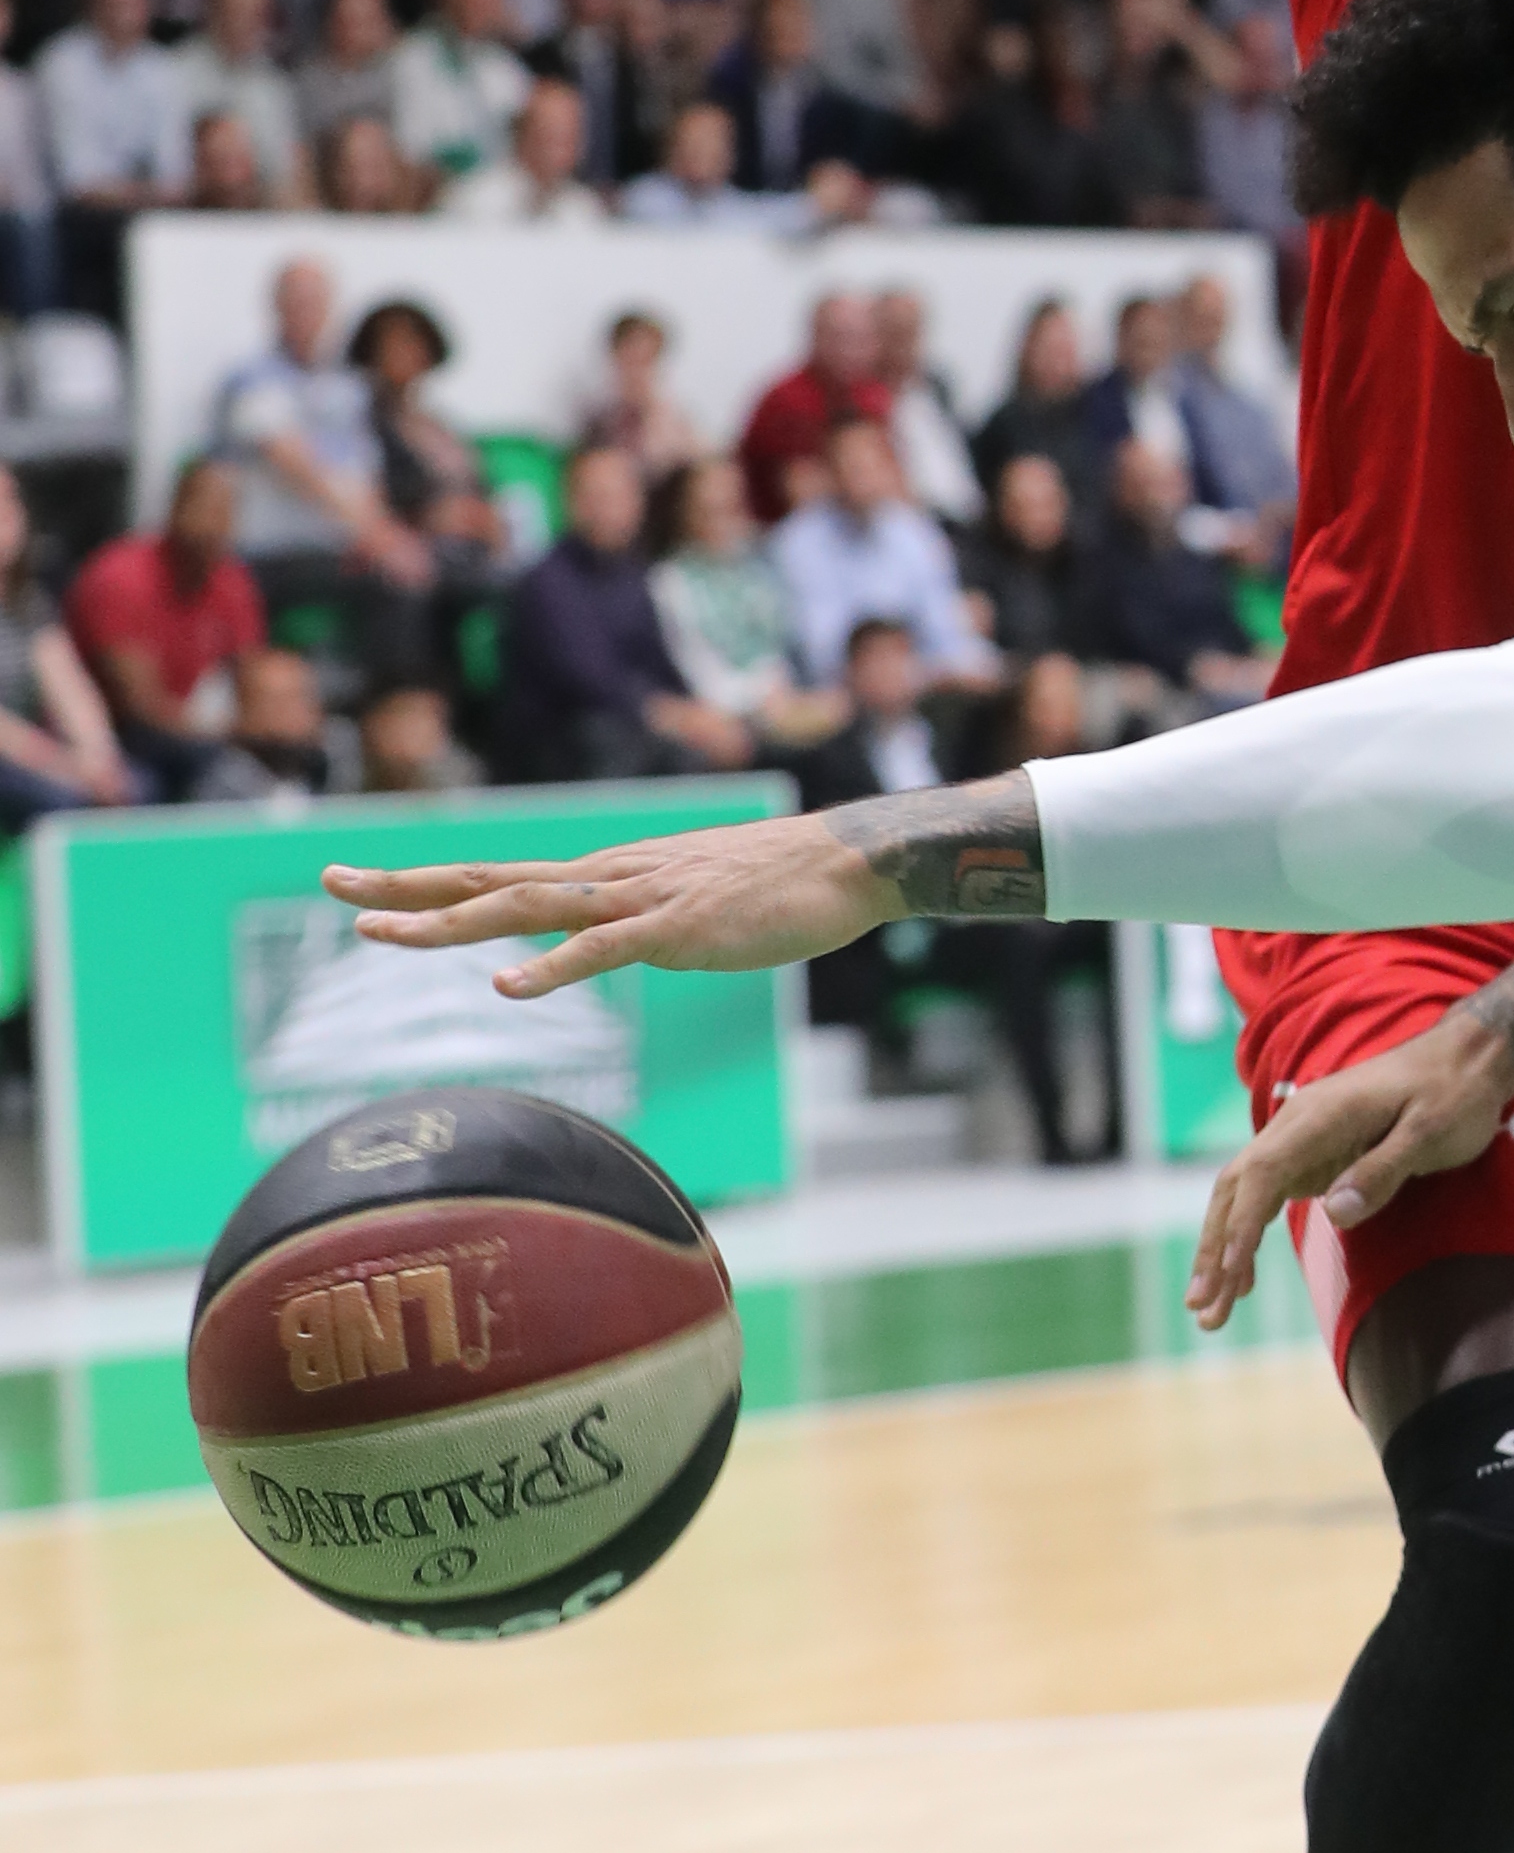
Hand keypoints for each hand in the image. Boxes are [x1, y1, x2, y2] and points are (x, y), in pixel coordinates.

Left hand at [322, 813, 894, 994]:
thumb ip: (631, 921)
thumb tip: (598, 945)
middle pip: (485, 878)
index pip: (492, 874)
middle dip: (404, 888)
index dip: (420, 883)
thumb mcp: (682, 903)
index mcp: (602, 875)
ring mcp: (637, 898)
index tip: (354, 887)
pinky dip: (553, 968)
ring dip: (450, 923)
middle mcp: (605, 877)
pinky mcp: (677, 928)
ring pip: (525, 905)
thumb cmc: (774, 888)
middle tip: (329, 885)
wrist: (845, 863)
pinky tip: (508, 989)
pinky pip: (603, 950)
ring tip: (384, 939)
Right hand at [1187, 1009, 1513, 1327]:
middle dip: (1215, 1248)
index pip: (1264, 1172)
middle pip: (1237, 1186)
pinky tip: (1241, 1277)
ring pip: (1243, 1194)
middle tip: (1202, 1308)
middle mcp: (1298, 1124)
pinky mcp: (1312, 1153)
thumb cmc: (1454, 1093)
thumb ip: (1384, 1169)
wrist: (1465, 1057)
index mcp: (1322, 1115)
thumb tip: (1334, 1212)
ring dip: (1222, 1248)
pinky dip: (1246, 1235)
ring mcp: (1301, 1138)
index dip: (1242, 1225)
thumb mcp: (1432, 1131)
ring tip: (1210, 1310)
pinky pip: (1265, 1196)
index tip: (1230, 1274)